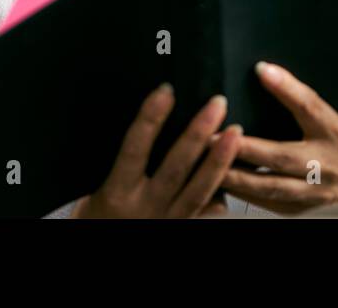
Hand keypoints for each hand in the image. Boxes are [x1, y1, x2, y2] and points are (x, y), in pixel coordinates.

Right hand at [71, 84, 240, 217]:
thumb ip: (122, 163)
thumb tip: (143, 122)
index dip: (149, 119)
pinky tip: (237, 171)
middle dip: (198, 133)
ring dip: (219, 159)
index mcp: (118, 192)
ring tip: (236, 131)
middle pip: (175, 167)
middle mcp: (145, 208)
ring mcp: (168, 222)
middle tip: (217, 103)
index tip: (166, 90)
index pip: (134, 149)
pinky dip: (223, 191)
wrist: (104, 248)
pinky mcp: (184, 229)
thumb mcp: (100, 191)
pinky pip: (208, 211)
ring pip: (199, 190)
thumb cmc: (101, 218)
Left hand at [220, 62, 337, 214]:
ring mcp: (314, 194)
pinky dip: (245, 196)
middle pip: (281, 155)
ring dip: (236, 176)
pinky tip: (222, 186)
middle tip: (211, 133)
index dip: (286, 87)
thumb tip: (267, 73)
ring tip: (207, 163)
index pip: (311, 106)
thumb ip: (307, 106)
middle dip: (244, 146)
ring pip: (270, 187)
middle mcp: (325, 165)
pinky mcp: (304, 213)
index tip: (261, 69)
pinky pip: (269, 206)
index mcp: (336, 134)